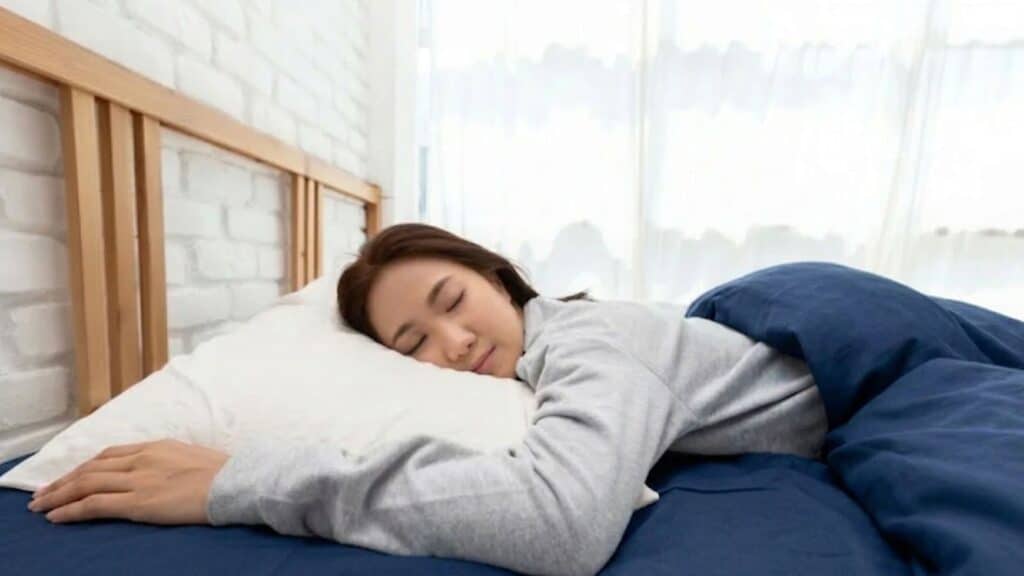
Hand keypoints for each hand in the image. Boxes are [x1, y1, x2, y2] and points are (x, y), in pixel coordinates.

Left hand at [27, 439, 228, 524]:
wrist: (237, 482)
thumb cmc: (226, 474)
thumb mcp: (195, 457)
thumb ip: (173, 462)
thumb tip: (167, 472)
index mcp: (157, 446)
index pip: (110, 455)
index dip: (85, 466)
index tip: (71, 476)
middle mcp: (143, 458)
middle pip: (92, 467)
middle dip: (63, 481)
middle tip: (42, 493)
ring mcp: (139, 479)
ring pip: (86, 483)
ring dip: (58, 495)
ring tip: (40, 506)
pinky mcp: (139, 502)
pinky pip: (95, 504)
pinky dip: (71, 510)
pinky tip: (57, 517)